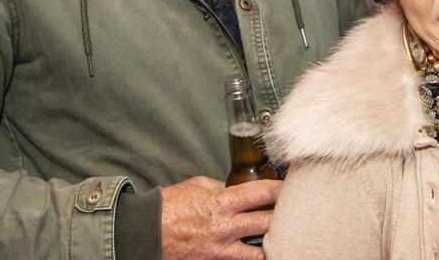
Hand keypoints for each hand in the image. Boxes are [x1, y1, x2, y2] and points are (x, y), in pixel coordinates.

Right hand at [161, 176, 281, 259]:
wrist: (145, 233)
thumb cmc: (169, 208)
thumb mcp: (198, 186)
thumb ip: (222, 188)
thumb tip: (240, 189)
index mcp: (221, 203)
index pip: (262, 193)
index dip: (281, 188)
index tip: (290, 186)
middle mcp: (225, 228)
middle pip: (269, 221)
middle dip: (285, 215)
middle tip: (293, 210)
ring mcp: (221, 250)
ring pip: (262, 251)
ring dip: (273, 241)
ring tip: (280, 235)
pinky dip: (254, 256)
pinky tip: (261, 250)